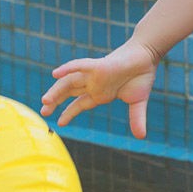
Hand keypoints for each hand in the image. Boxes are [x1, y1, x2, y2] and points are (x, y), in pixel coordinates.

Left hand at [40, 39, 158, 138]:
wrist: (148, 55)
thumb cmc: (142, 74)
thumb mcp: (138, 101)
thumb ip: (137, 118)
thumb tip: (142, 137)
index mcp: (101, 93)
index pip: (80, 104)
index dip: (69, 112)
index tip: (60, 123)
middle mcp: (94, 84)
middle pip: (69, 92)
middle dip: (55, 101)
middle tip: (44, 113)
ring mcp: (95, 75)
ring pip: (70, 82)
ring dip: (56, 90)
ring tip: (45, 101)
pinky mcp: (99, 65)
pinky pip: (80, 66)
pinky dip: (68, 68)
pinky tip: (56, 73)